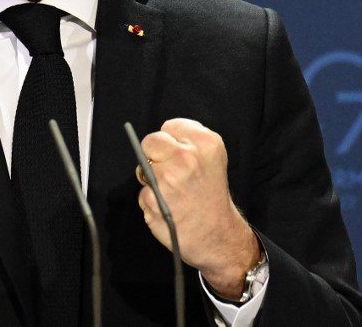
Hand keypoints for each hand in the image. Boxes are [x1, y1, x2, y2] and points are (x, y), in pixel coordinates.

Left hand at [138, 118, 259, 298]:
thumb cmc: (211, 195)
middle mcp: (186, 157)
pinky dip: (151, 202)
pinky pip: (142, 193)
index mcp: (204, 143)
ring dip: (152, 181)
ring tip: (173, 194)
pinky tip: (169, 207)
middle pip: (150, 142)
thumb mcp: (213, 157)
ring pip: (143, 169)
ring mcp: (168, 179)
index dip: (171, 143)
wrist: (219, 235)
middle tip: (169, 173)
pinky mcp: (153, 200)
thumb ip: (188, 141)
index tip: (179, 156)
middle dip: (154, 155)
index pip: (169, 127)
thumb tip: (160, 138)